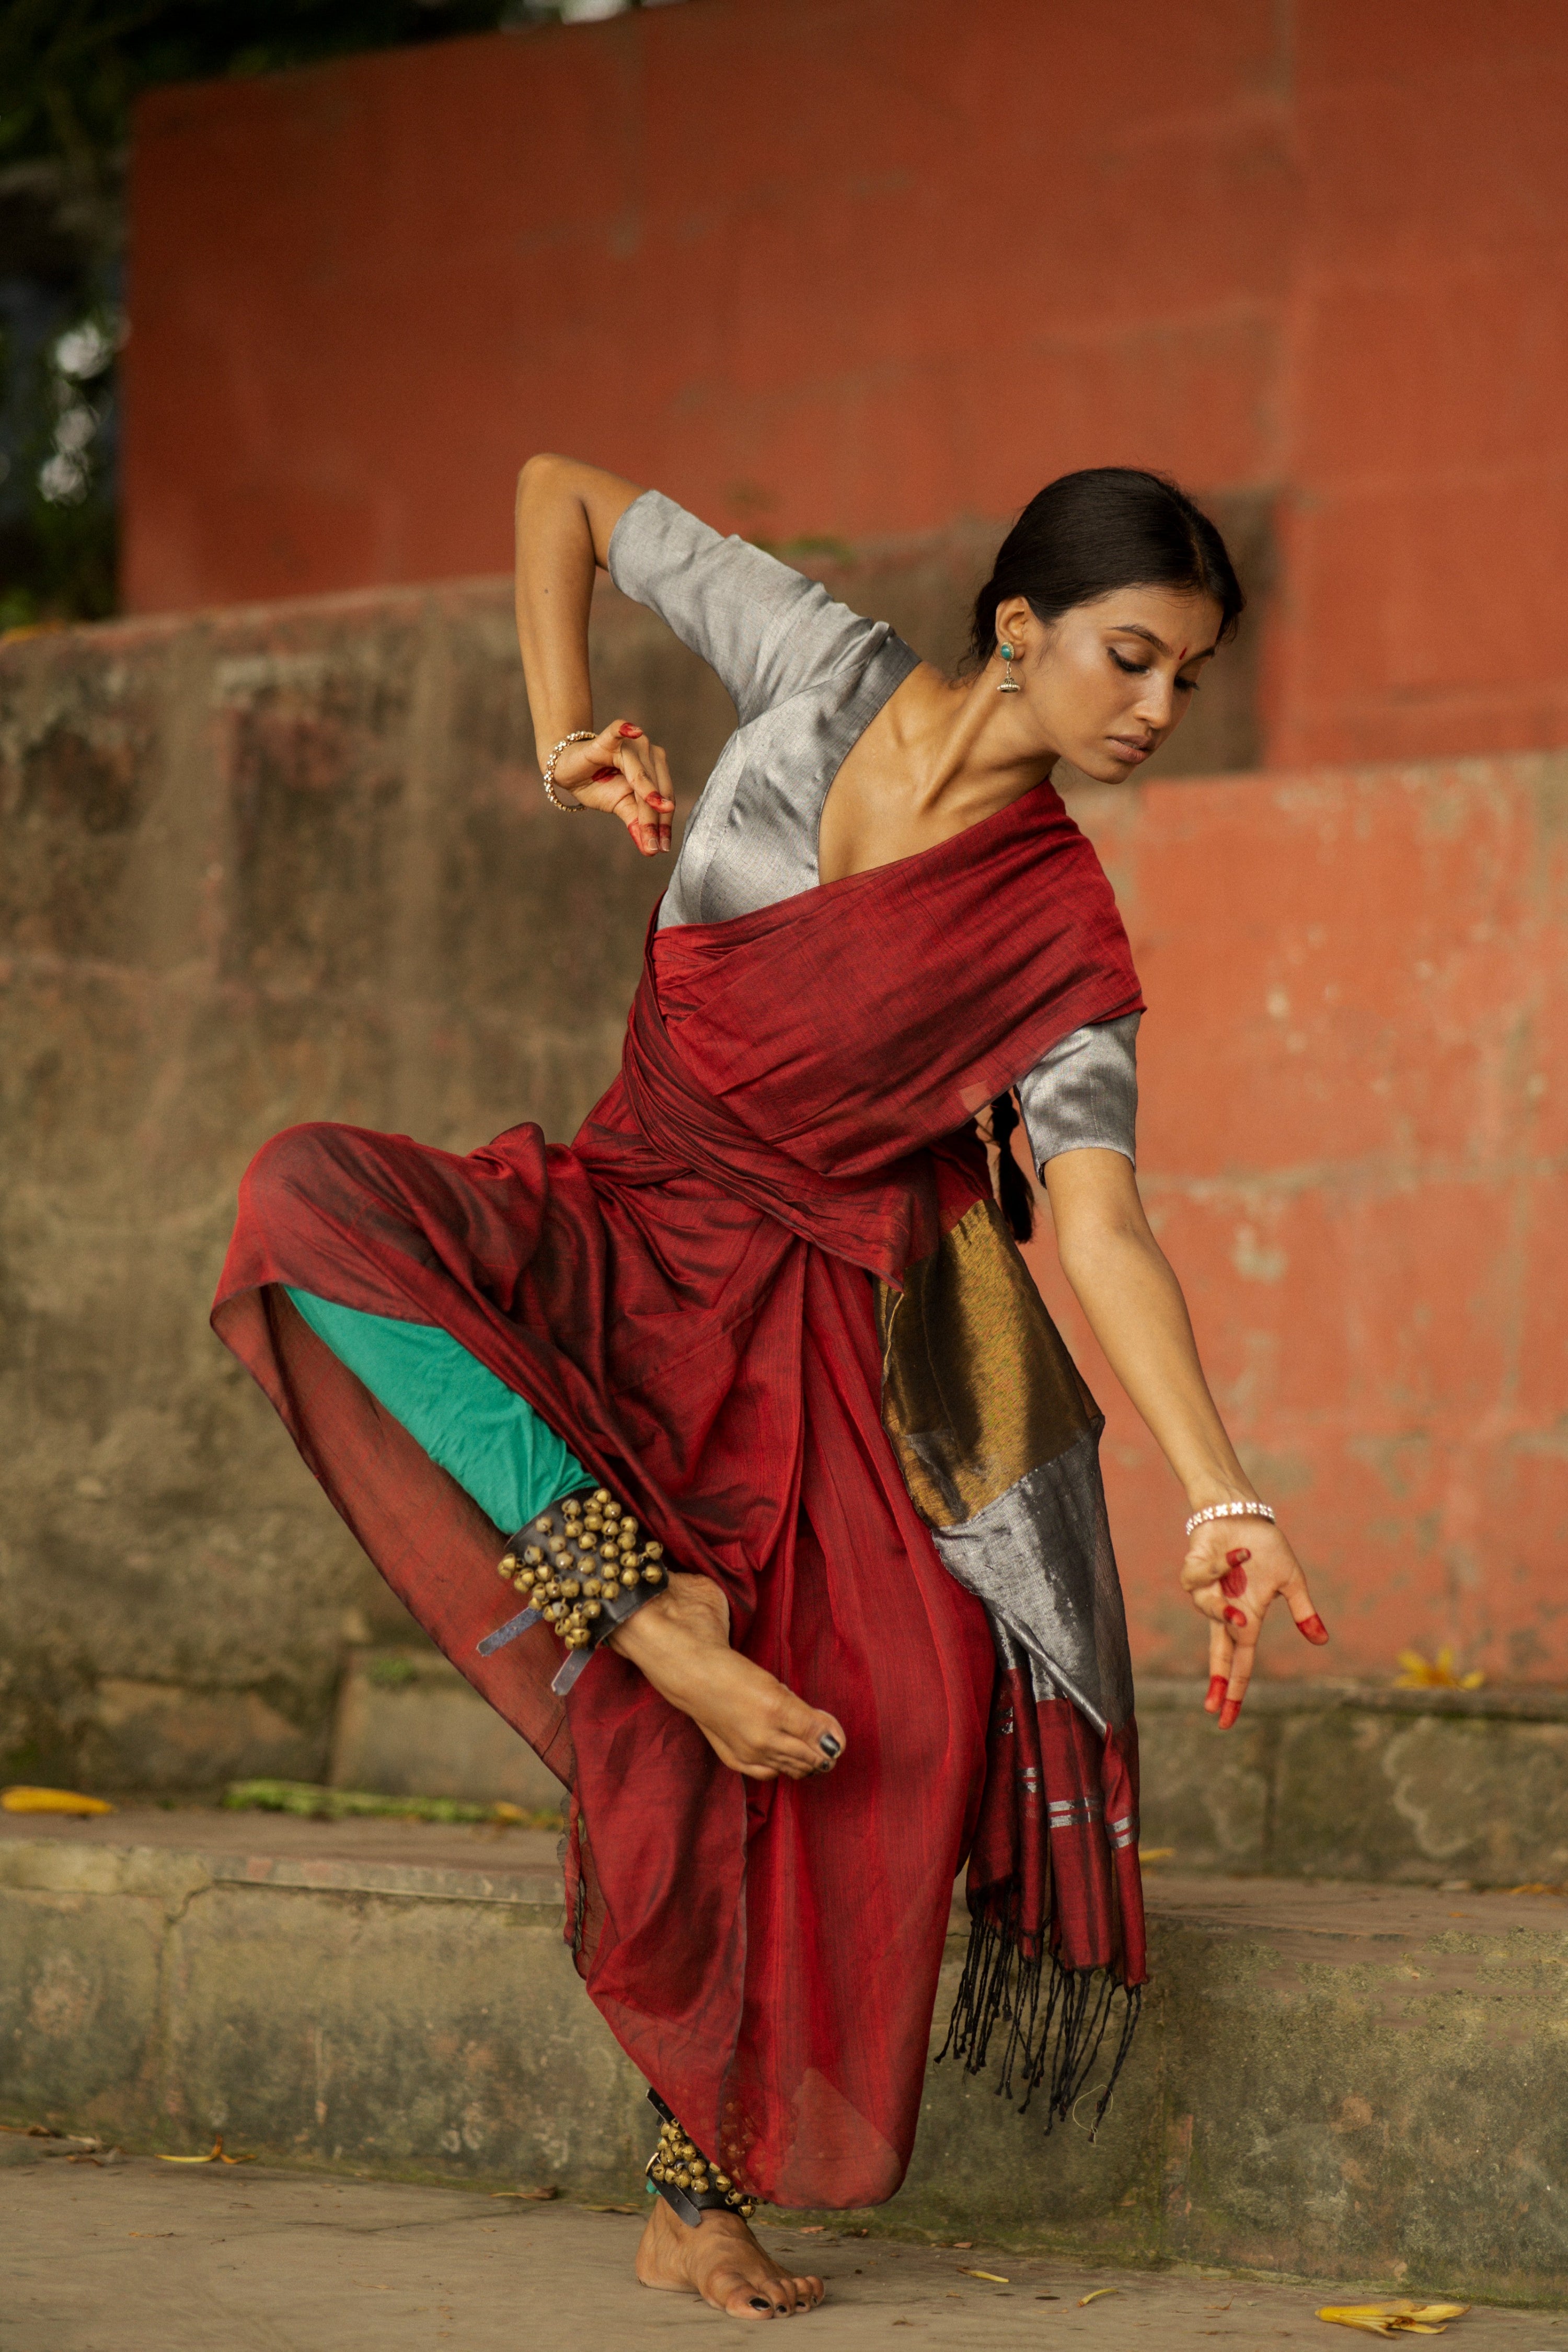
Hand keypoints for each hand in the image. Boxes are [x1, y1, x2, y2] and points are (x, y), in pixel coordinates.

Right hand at [547, 718, 674, 853]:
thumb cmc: (599, 784)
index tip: (662, 849)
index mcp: (655, 769)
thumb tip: (651, 851)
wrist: (569, 770)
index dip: (663, 824)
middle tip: (654, 845)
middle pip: (656, 788)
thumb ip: (637, 823)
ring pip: (640, 773)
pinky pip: (616, 732)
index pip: (664, 797)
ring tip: (651, 819)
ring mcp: (628, 744)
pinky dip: (625, 731)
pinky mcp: (605, 739)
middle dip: (654, 818)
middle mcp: (647, 753)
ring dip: (647, 794)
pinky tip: (634, 731)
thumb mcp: (620, 806)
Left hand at [1179, 1517, 1327, 1729]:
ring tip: (1242, 1612)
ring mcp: (1208, 1590)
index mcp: (1245, 1619)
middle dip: (1217, 1679)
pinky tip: (1238, 1553)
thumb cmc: (1264, 1546)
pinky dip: (1220, 1567)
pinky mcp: (1193, 1568)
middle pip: (1218, 1652)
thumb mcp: (1291, 1581)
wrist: (1241, 1513)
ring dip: (1223, 1613)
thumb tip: (1322, 1641)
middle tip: (1213, 1707)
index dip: (1234, 1689)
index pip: (1239, 1662)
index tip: (1226, 1719)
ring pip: (1207, 1613)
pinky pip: (1199, 1577)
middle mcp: (1224, 1610)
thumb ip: (1303, 1612)